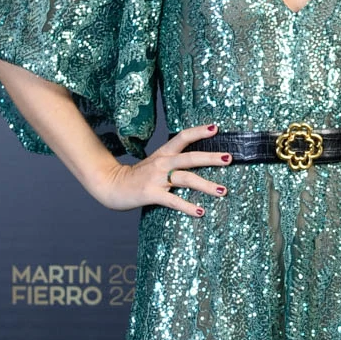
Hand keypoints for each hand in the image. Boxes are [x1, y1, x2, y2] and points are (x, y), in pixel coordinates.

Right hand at [95, 124, 232, 216]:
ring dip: (206, 185)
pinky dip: (188, 207)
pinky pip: (173, 201)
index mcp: (163, 153)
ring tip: (223, 191)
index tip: (216, 128)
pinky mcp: (151, 194)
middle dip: (211, 158)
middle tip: (229, 158)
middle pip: (190, 157)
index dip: (199, 132)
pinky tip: (201, 212)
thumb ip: (173, 161)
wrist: (111, 185)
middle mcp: (162, 163)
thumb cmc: (137, 176)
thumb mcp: (155, 163)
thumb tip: (197, 161)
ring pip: (186, 179)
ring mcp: (156, 178)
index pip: (183, 137)